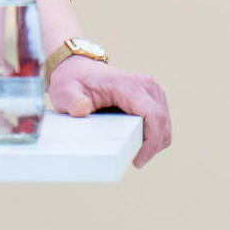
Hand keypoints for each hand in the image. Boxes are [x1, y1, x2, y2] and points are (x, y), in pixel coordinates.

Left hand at [47, 57, 170, 168]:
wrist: (79, 69)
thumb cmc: (74, 81)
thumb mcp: (66, 91)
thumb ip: (72, 100)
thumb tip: (82, 110)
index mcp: (130, 86)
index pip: (154, 116)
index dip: (152, 142)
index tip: (138, 161)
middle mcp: (147, 87)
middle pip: (163, 123)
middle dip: (153, 147)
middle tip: (134, 161)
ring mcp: (152, 92)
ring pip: (164, 125)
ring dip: (154, 142)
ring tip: (134, 152)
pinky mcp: (152, 99)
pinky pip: (160, 123)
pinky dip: (152, 136)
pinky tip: (137, 143)